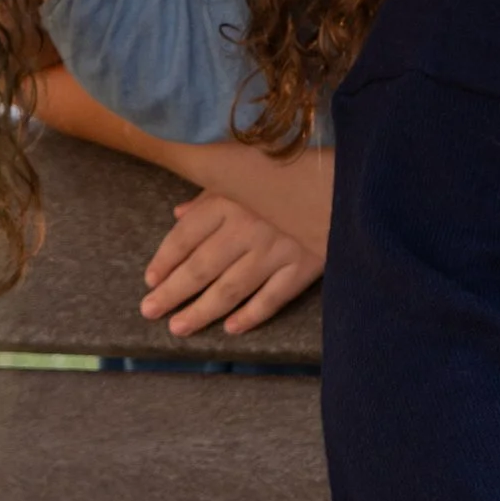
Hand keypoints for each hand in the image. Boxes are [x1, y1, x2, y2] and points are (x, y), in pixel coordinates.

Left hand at [139, 188, 324, 336]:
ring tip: (180, 327)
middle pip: (202, 267)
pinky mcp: (306, 264)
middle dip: (173, 292)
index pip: (186, 236)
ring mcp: (277, 248)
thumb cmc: (290, 172)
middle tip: (150, 311)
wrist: (349, 179)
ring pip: (231, 288)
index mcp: (230, 199)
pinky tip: (232, 328)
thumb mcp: (245, 173)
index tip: (151, 280)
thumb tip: (178, 214)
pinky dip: (252, 314)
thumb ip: (211, 195)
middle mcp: (248, 226)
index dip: (165, 260)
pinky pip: (273, 297)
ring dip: (202, 311)